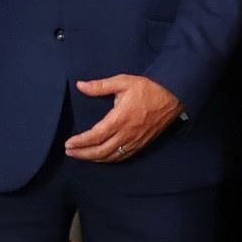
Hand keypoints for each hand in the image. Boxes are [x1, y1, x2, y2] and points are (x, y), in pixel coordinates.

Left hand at [64, 73, 181, 162]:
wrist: (173, 96)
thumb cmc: (147, 88)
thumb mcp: (122, 82)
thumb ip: (100, 86)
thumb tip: (80, 85)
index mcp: (120, 119)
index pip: (95, 136)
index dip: (80, 142)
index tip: (68, 143)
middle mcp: (127, 133)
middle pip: (101, 151)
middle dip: (83, 154)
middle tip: (69, 152)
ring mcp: (135, 141)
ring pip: (111, 157)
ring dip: (94, 159)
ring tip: (81, 156)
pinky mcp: (142, 143)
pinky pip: (123, 156)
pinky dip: (109, 159)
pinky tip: (101, 158)